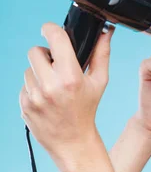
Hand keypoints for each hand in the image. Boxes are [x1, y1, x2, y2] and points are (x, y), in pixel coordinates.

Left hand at [19, 22, 114, 164]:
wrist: (73, 142)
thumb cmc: (86, 111)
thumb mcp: (99, 82)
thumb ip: (101, 54)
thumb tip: (106, 32)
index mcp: (70, 77)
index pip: (54, 38)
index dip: (50, 29)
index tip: (49, 30)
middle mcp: (50, 86)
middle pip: (35, 51)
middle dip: (44, 55)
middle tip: (54, 66)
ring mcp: (35, 97)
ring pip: (28, 69)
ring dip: (38, 74)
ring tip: (52, 87)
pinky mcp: (24, 105)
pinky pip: (23, 86)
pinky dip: (33, 89)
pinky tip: (46, 99)